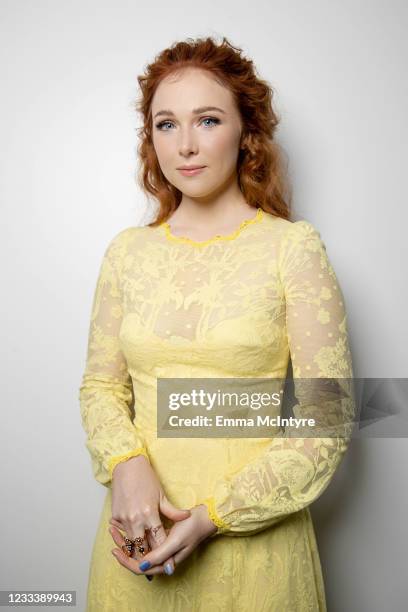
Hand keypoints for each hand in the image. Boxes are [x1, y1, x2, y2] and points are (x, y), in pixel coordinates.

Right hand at [110, 454, 190, 575]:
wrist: (127, 466)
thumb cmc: (146, 478)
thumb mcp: (161, 494)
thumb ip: (172, 510)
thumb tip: (186, 516)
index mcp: (150, 514)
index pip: (158, 540)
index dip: (163, 553)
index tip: (168, 563)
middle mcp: (136, 519)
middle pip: (143, 547)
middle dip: (149, 557)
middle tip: (154, 567)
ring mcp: (124, 518)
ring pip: (131, 543)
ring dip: (137, 551)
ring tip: (142, 561)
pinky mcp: (115, 516)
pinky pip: (122, 532)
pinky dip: (126, 538)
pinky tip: (130, 543)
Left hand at [110, 504, 217, 575]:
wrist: (205, 517)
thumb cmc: (192, 528)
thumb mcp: (175, 541)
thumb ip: (160, 555)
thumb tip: (142, 566)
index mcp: (165, 562)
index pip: (140, 568)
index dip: (126, 560)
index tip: (115, 549)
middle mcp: (162, 558)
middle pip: (137, 558)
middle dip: (123, 547)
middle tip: (112, 533)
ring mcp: (162, 549)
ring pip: (140, 549)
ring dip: (127, 539)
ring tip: (115, 528)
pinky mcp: (163, 540)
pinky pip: (145, 541)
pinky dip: (134, 534)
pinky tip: (127, 525)